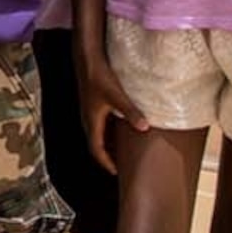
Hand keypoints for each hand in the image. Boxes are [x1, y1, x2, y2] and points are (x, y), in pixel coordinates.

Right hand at [78, 43, 142, 174]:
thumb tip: (145, 127)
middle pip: (96, 145)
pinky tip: (121, 128)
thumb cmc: (99, 77)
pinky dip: (109, 133)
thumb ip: (130, 112)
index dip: (106, 163)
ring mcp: (89, 112)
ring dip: (108, 145)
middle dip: (108, 157)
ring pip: (98, 135)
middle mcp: (88, 120)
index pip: (97, 150)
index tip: (117, 173)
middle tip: (122, 165)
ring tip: (122, 151)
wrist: (87, 59)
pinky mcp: (93, 104)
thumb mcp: (117, 96)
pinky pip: (100, 125)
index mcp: (92, 122)